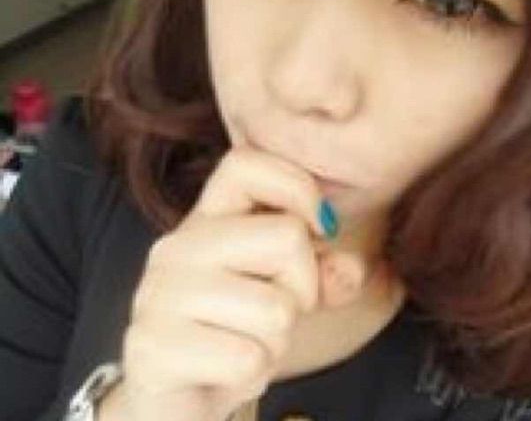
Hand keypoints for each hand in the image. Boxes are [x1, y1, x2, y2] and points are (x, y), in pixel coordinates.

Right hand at [98, 145, 365, 420]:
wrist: (175, 397)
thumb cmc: (236, 329)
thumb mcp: (285, 291)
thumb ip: (324, 274)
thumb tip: (349, 270)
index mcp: (207, 218)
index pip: (246, 163)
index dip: (298, 187)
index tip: (319, 230)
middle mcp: (178, 245)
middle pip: (286, 237)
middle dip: (304, 286)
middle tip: (278, 309)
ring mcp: (159, 294)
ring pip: (275, 309)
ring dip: (278, 339)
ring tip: (247, 341)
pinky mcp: (151, 346)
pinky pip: (248, 359)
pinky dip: (254, 372)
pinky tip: (228, 369)